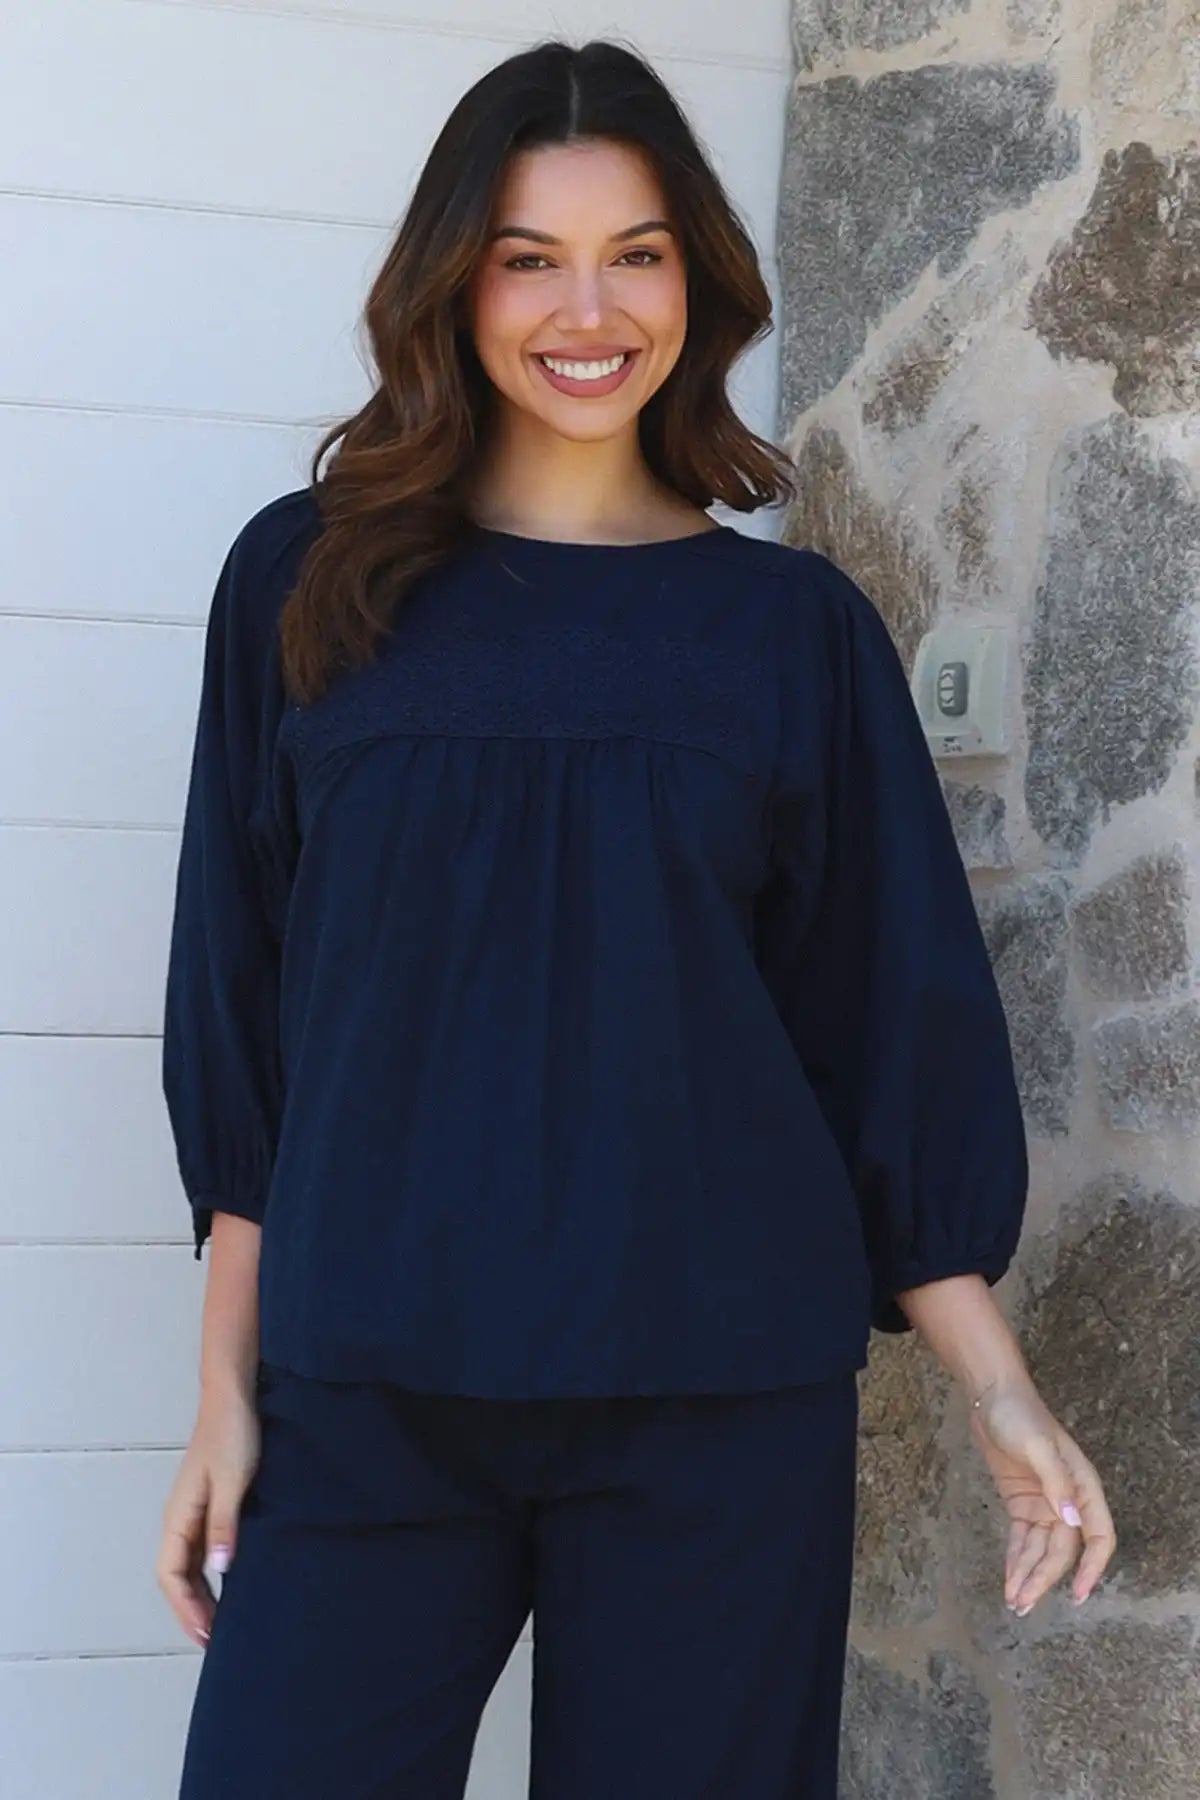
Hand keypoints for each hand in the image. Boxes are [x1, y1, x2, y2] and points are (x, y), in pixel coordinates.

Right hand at [156, 1375, 261, 1647]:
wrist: (234, 1399)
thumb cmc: (233, 1436)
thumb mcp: (234, 1481)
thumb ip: (225, 1524)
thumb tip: (219, 1569)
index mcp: (178, 1516)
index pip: (170, 1575)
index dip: (186, 1607)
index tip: (206, 1633)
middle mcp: (180, 1518)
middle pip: (176, 1577)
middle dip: (191, 1610)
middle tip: (214, 1641)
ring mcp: (193, 1512)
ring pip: (188, 1565)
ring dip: (199, 1595)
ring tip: (220, 1622)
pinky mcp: (209, 1504)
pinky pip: (201, 1550)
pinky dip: (209, 1574)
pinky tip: (227, 1583)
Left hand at [968, 1377, 1115, 1617]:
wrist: (991, 1397)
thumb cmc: (1020, 1415)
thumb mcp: (1038, 1445)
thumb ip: (1055, 1482)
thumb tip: (1071, 1520)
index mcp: (1082, 1487)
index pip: (1097, 1536)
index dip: (1091, 1567)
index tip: (1077, 1595)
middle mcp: (1068, 1500)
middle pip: (1062, 1550)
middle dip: (1044, 1579)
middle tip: (1023, 1604)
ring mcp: (1044, 1503)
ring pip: (1041, 1550)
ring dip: (1029, 1575)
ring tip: (1014, 1602)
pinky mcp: (1022, 1504)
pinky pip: (1022, 1539)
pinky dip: (1016, 1560)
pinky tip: (1009, 1580)